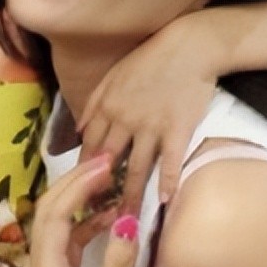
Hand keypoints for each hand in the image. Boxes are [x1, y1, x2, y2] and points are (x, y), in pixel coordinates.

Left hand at [30, 156, 140, 266]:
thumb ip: (119, 263)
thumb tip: (127, 219)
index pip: (55, 214)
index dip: (77, 185)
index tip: (104, 164)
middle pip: (50, 212)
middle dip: (75, 183)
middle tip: (105, 161)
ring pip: (59, 226)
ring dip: (80, 202)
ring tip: (109, 181)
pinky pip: (70, 244)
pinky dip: (86, 226)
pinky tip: (108, 218)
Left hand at [76, 22, 216, 210]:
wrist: (189, 46)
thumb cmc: (151, 58)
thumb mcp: (113, 75)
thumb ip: (93, 103)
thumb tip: (78, 131)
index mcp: (106, 106)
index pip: (89, 145)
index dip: (82, 170)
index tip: (77, 192)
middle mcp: (124, 119)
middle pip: (108, 161)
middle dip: (100, 190)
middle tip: (94, 216)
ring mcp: (151, 125)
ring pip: (137, 167)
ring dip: (129, 196)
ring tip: (126, 220)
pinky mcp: (178, 128)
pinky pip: (171, 160)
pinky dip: (167, 180)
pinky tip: (164, 201)